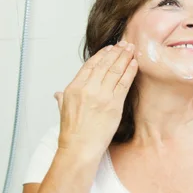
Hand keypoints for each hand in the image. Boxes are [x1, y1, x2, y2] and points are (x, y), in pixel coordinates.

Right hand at [54, 41, 137, 156]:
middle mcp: (87, 88)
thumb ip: (62, 98)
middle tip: (125, 44)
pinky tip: (134, 64)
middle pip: (104, 65)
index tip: (110, 48)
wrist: (79, 148)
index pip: (90, 65)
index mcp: (73, 88)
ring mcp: (101, 95)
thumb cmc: (72, 133)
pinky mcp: (114, 104)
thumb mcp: (62, 111)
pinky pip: (124, 83)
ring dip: (125, 57)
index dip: (102, 55)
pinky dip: (130, 71)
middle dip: (116, 52)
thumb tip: (58, 94)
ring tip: (131, 49)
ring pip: (115, 70)